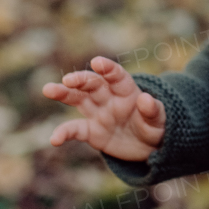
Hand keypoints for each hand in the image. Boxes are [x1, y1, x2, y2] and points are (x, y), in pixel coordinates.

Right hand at [42, 56, 166, 161]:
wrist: (148, 147)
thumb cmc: (156, 127)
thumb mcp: (160, 121)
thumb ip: (153, 110)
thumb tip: (146, 99)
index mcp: (127, 91)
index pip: (116, 75)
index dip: (108, 68)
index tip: (98, 62)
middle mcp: (109, 98)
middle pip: (92, 84)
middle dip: (80, 80)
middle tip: (68, 80)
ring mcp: (98, 113)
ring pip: (78, 99)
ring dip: (63, 94)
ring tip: (48, 89)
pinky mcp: (91, 131)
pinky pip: (75, 130)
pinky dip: (64, 133)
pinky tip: (54, 139)